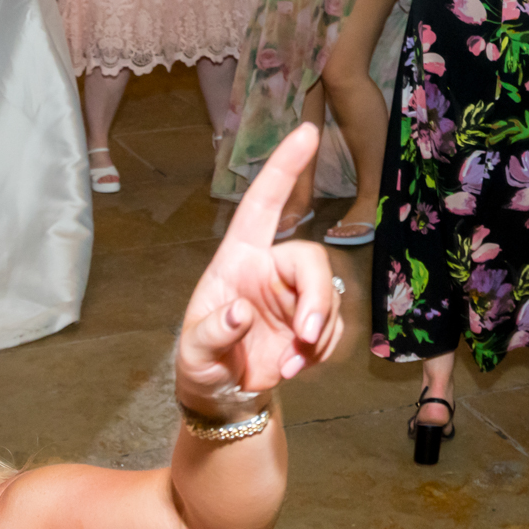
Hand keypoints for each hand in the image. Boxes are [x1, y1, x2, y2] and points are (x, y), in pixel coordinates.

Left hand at [177, 124, 342, 420]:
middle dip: (317, 298)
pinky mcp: (312, 323)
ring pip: (330, 298)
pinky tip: (295, 369)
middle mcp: (270, 269)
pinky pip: (334, 328)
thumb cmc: (200, 364)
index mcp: (237, 260)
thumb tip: (239, 312)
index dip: (283, 169)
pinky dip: (321, 351)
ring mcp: (294, 296)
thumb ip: (213, 332)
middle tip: (306, 335)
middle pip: (312, 260)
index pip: (262, 206)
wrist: (222, 396)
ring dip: (318, 336)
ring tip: (289, 367)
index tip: (305, 131)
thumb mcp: (194, 354)